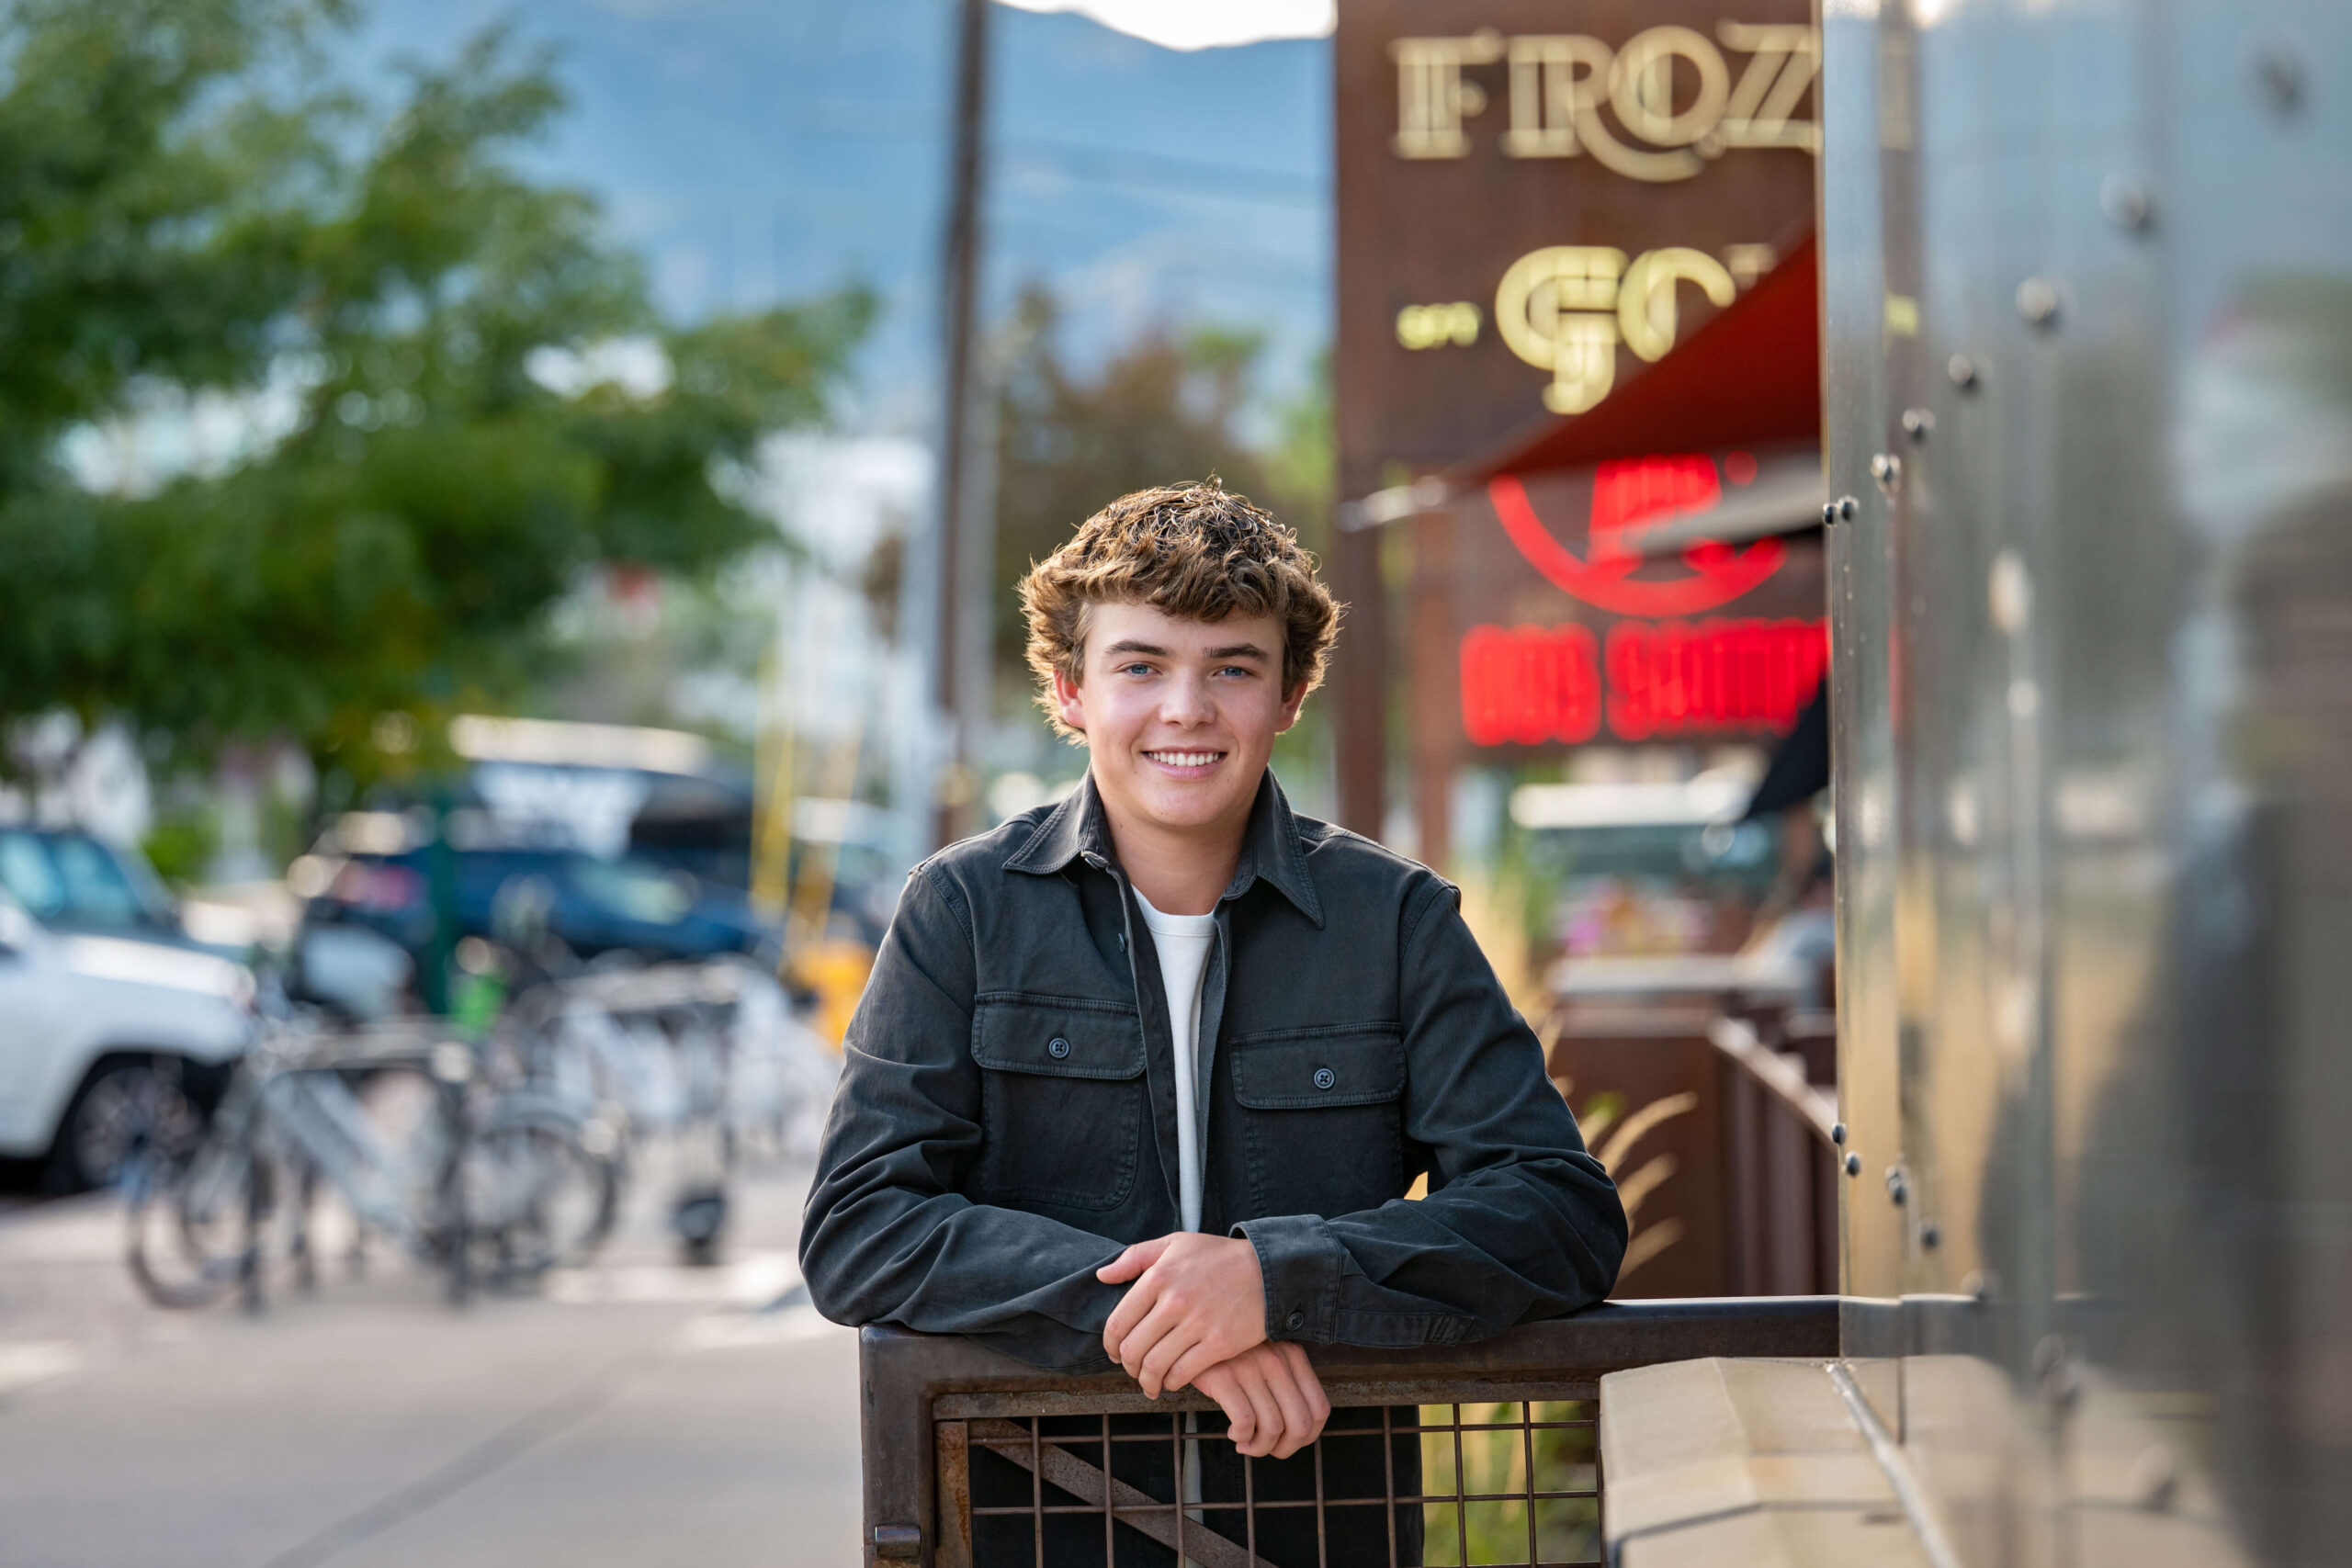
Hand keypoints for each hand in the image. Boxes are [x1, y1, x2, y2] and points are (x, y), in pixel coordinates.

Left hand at [1097, 1232, 1267, 1397]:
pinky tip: (1172, 1382)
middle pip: (1133, 1348)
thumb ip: (1135, 1257)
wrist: (1268, 1270)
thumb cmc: (1219, 1257)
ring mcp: (1197, 1324)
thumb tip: (1103, 1276)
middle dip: (1127, 1366)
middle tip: (1132, 1370)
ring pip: (1155, 1366)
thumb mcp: (1175, 1243)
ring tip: (1150, 1383)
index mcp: (1158, 1276)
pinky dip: (1172, 1383)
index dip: (1110, 1345)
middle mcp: (1174, 1301)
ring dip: (1147, 1380)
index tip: (1114, 1352)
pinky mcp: (1219, 1344)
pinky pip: (1183, 1373)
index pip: (1118, 1322)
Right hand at [1195, 1342, 1329, 1458]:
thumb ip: (1287, 1383)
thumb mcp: (1267, 1358)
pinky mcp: (1223, 1376)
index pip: (1320, 1409)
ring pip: (1273, 1428)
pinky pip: (1245, 1422)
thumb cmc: (1232, 1355)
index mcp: (1293, 1355)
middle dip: (1284, 1448)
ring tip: (1246, 1443)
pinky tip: (1233, 1433)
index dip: (1308, 1437)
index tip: (1288, 1442)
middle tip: (1266, 1449)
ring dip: (1259, 1447)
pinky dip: (1242, 1437)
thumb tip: (1300, 1432)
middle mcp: (1276, 1359)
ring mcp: (1250, 1366)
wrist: (1191, 1335)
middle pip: (1300, 1425)